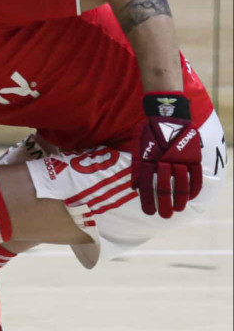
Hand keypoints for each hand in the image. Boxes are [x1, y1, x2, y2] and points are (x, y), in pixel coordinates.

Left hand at [132, 92, 202, 217]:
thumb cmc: (149, 133)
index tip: (149, 212)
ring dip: (180, 199)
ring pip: (181, 183)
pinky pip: (195, 175)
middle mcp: (163, 161)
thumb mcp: (138, 148)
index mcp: (148, 159)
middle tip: (165, 216)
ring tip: (178, 209)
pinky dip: (194, 187)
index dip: (148, 201)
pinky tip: (192, 197)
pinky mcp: (192, 155)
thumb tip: (135, 188)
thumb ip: (137, 168)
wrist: (167, 114)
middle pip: (164, 188)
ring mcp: (180, 158)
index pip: (146, 185)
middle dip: (164, 204)